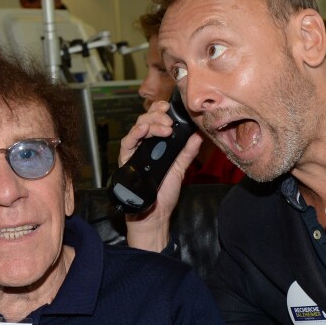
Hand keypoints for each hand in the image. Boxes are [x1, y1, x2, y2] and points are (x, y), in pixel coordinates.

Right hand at [118, 101, 202, 251]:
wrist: (154, 215)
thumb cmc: (164, 194)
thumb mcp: (180, 169)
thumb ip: (187, 152)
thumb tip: (199, 135)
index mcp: (155, 146)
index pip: (155, 121)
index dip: (161, 112)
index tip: (171, 109)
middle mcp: (143, 147)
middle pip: (145, 121)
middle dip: (157, 115)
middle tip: (169, 119)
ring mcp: (134, 153)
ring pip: (136, 128)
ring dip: (150, 123)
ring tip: (164, 127)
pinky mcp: (126, 161)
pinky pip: (126, 144)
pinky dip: (135, 134)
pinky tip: (144, 130)